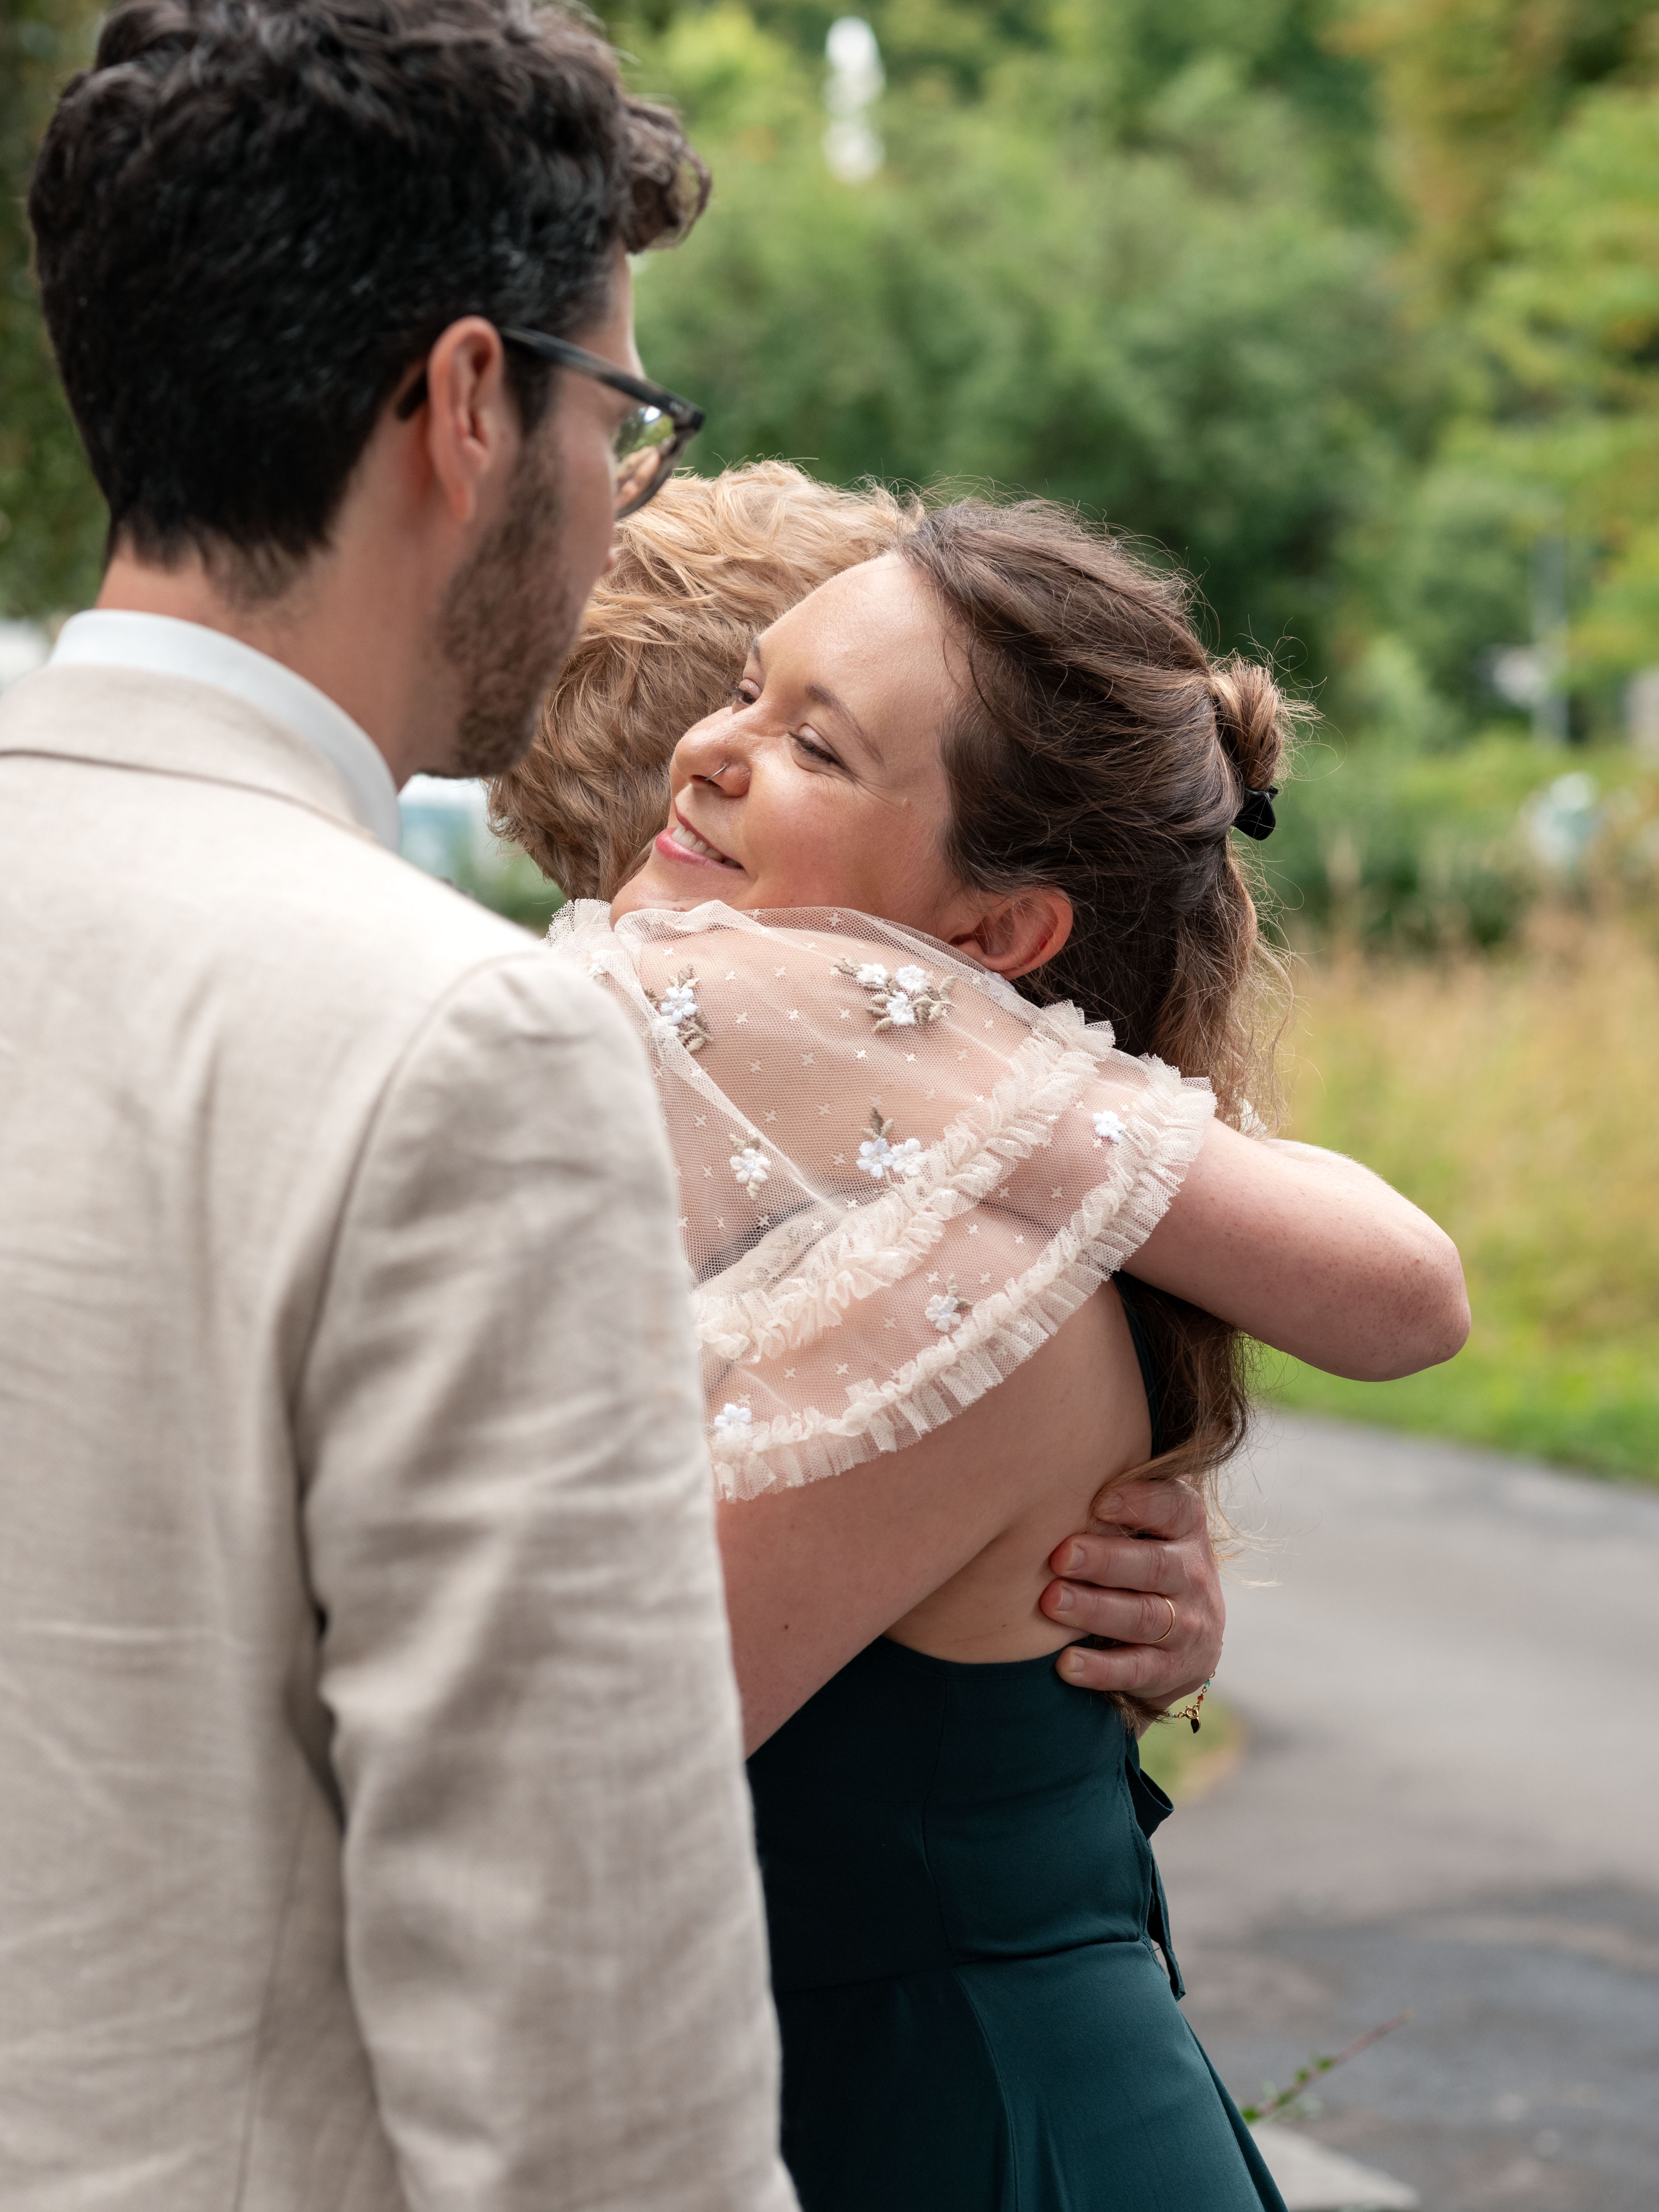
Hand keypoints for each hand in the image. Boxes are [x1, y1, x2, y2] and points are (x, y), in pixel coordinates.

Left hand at [1038, 1476, 1222, 1714]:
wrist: (1184, 1636)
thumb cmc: (1139, 1558)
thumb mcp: (1144, 1526)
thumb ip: (1113, 1500)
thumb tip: (1051, 1467)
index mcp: (1185, 1527)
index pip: (1174, 1507)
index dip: (1140, 1502)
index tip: (1097, 1501)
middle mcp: (1194, 1574)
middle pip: (1154, 1565)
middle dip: (1105, 1560)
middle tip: (1060, 1555)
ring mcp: (1189, 1625)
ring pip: (1144, 1617)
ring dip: (1095, 1609)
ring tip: (1052, 1601)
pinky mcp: (1173, 1669)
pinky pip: (1137, 1670)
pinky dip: (1101, 1669)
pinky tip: (1066, 1663)